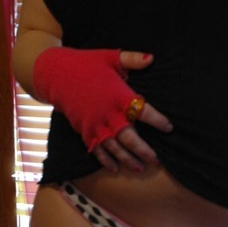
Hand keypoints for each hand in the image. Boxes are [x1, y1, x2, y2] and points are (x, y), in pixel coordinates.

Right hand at [32, 47, 172, 171]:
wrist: (58, 74)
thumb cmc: (88, 64)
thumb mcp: (111, 57)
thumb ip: (133, 59)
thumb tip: (152, 58)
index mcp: (118, 95)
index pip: (143, 111)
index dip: (157, 121)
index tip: (169, 128)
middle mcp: (108, 113)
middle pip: (129, 137)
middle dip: (143, 150)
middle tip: (155, 160)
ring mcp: (95, 124)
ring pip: (114, 148)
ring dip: (127, 159)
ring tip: (140, 168)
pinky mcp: (84, 130)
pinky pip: (97, 149)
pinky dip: (105, 160)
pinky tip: (115, 168)